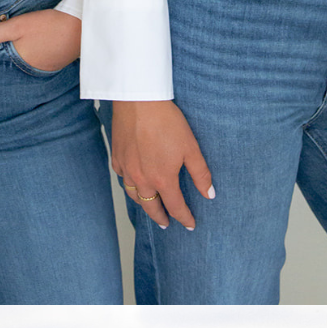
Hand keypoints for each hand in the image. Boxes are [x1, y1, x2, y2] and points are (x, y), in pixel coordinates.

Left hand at [0, 7, 81, 71]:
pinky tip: (35, 45)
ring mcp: (48, 67)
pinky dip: (35, 53)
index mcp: (20, 63)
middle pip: (14, 64)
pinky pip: (40, 60)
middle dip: (6, 58)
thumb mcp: (17, 26)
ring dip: (21, 55)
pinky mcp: (58, 60)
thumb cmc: (48, 25)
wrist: (83, 25)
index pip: (0, 65)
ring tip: (15, 47)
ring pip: (27, 62)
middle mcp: (33, 70)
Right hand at [110, 99, 214, 231]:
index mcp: (162, 179)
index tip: (190, 225)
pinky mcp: (117, 158)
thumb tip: (210, 194)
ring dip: (144, 204)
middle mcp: (142, 179)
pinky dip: (130, 187)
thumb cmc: (166, 122)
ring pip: (134, 196)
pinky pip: (123, 179)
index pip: (175, 207)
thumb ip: (200, 174)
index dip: (184, 218)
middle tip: (166, 224)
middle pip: (150, 207)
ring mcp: (127, 169)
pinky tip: (133, 184)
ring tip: (150, 206)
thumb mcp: (191, 148)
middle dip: (160, 217)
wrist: (139, 102)